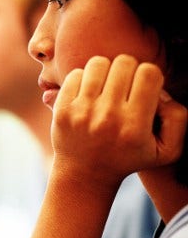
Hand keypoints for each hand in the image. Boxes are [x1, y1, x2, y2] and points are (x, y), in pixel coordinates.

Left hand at [52, 54, 186, 187]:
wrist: (85, 175)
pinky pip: (75, 74)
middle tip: (125, 87)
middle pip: (124, 62)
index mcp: (134, 125)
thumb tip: (160, 92)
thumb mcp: (167, 150)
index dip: (150, 75)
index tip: (144, 89)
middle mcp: (107, 117)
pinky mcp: (62, 111)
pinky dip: (84, 79)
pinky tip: (89, 93)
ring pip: (98, 63)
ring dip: (105, 71)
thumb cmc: (129, 158)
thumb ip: (178, 118)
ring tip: (107, 87)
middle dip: (128, 70)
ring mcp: (81, 113)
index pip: (149, 72)